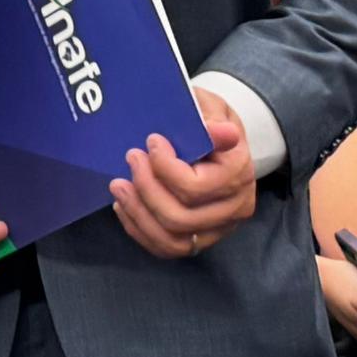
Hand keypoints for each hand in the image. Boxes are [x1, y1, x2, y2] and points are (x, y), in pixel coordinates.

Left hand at [110, 90, 260, 262]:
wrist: (222, 143)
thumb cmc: (210, 122)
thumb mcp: (211, 109)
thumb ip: (211, 120)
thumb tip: (224, 133)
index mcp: (238, 174)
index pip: (194, 187)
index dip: (164, 167)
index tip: (151, 142)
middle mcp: (234, 208)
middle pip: (179, 217)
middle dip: (146, 189)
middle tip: (130, 159)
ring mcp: (218, 228)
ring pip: (172, 239)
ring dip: (138, 213)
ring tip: (118, 186)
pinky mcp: (201, 240)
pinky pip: (166, 248)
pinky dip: (140, 229)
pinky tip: (125, 206)